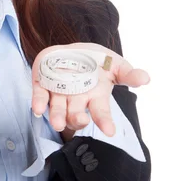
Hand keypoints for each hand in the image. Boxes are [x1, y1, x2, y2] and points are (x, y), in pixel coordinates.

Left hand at [31, 42, 149, 136]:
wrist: (74, 51)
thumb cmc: (97, 62)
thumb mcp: (115, 64)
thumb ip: (129, 74)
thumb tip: (146, 78)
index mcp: (95, 96)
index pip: (101, 112)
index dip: (105, 121)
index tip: (109, 131)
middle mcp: (76, 99)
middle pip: (76, 115)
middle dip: (78, 119)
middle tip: (81, 120)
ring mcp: (59, 93)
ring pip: (57, 109)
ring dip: (57, 116)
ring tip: (57, 124)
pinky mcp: (42, 85)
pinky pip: (39, 96)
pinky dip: (38, 103)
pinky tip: (38, 109)